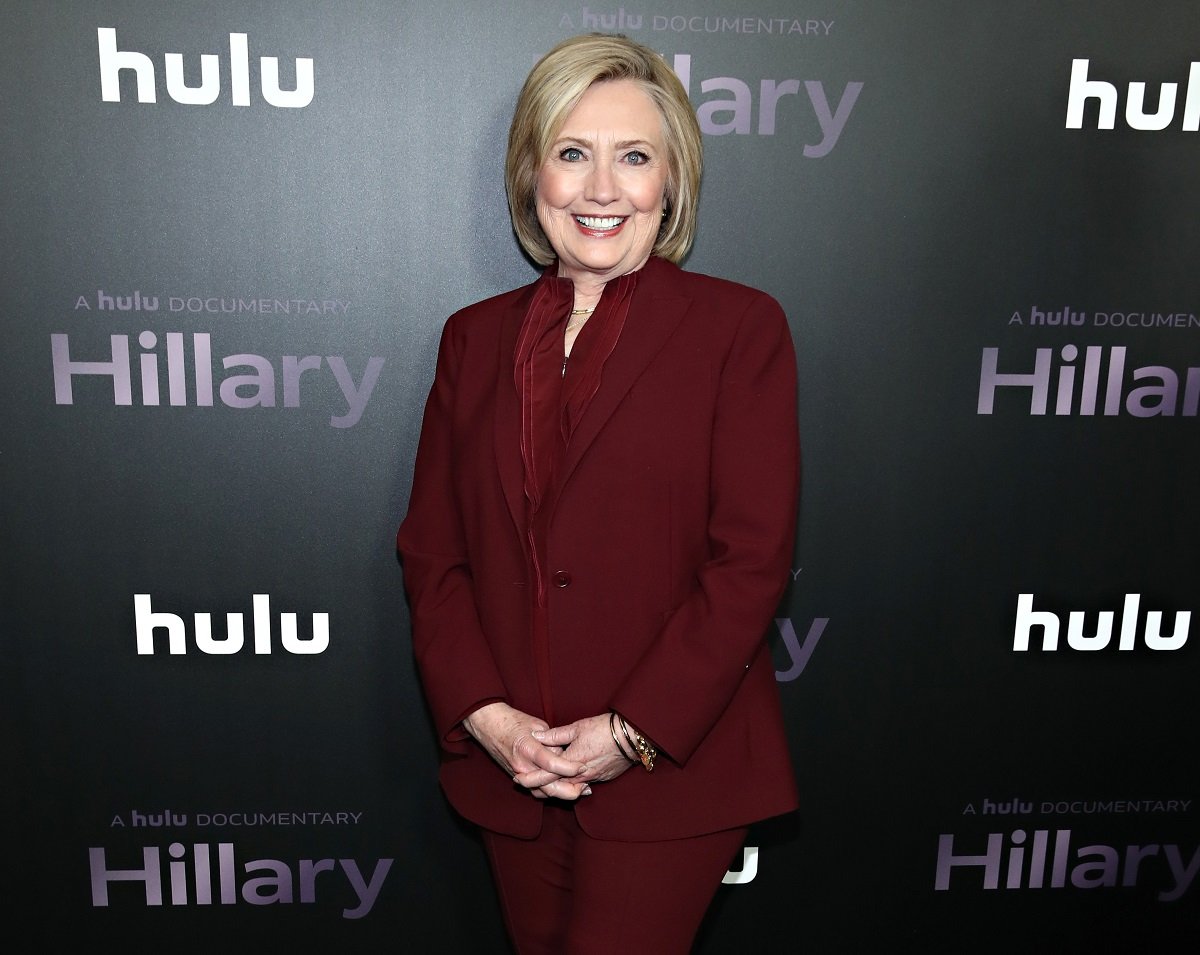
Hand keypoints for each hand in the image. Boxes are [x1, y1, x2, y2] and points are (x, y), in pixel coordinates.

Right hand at [462, 702, 589, 799]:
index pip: (551, 763)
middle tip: (586, 788)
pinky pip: (535, 790)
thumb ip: (552, 740)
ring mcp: (518, 774)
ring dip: (561, 794)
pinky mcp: (516, 777)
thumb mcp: (536, 725)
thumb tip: (565, 752)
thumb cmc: (513, 721)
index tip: (583, 767)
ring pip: (542, 793)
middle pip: (548, 787)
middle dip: (569, 790)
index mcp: (527, 748)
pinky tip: (563, 789)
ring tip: (580, 791)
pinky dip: (549, 792)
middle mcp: (522, 766)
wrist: (488, 726)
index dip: (569, 767)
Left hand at [529, 713, 636, 788]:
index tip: (518, 779)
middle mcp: (581, 774)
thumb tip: (537, 736)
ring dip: (558, 786)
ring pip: (570, 788)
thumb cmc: (603, 729)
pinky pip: (584, 785)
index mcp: (571, 761)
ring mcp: (593, 778)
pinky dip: (574, 783)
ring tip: (547, 781)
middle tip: (527, 783)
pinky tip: (570, 778)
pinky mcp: (603, 778)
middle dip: (541, 786)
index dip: (530, 778)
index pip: (545, 775)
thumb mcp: (577, 727)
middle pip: (556, 786)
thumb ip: (555, 735)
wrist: (631, 736)